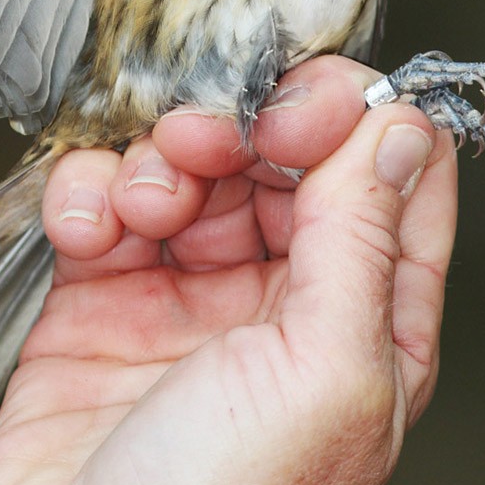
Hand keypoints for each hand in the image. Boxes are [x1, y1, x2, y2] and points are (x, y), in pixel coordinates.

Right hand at [0, 56, 455, 484]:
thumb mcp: (322, 375)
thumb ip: (362, 240)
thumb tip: (399, 128)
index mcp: (364, 316)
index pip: (388, 173)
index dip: (348, 120)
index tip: (297, 110)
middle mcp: (278, 294)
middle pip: (276, 154)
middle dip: (237, 129)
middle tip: (203, 139)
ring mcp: (185, 289)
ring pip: (185, 164)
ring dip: (156, 160)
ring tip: (139, 206)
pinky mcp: (101, 289)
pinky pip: (101, 200)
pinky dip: (86, 194)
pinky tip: (85, 231)